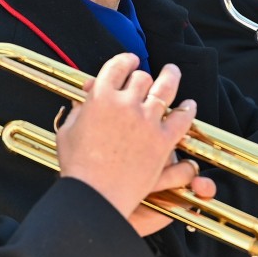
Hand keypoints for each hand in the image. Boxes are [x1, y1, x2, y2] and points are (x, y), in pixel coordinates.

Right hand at [56, 55, 203, 235]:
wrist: (95, 196)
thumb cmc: (77, 169)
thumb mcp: (68, 133)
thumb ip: (78, 111)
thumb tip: (84, 99)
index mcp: (100, 97)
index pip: (116, 67)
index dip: (125, 61)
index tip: (130, 61)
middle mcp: (125, 103)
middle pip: (141, 78)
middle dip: (143, 76)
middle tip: (145, 78)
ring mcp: (147, 121)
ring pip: (165, 88)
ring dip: (170, 76)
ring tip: (172, 72)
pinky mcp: (163, 141)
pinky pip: (181, 118)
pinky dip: (187, 109)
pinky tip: (189, 105)